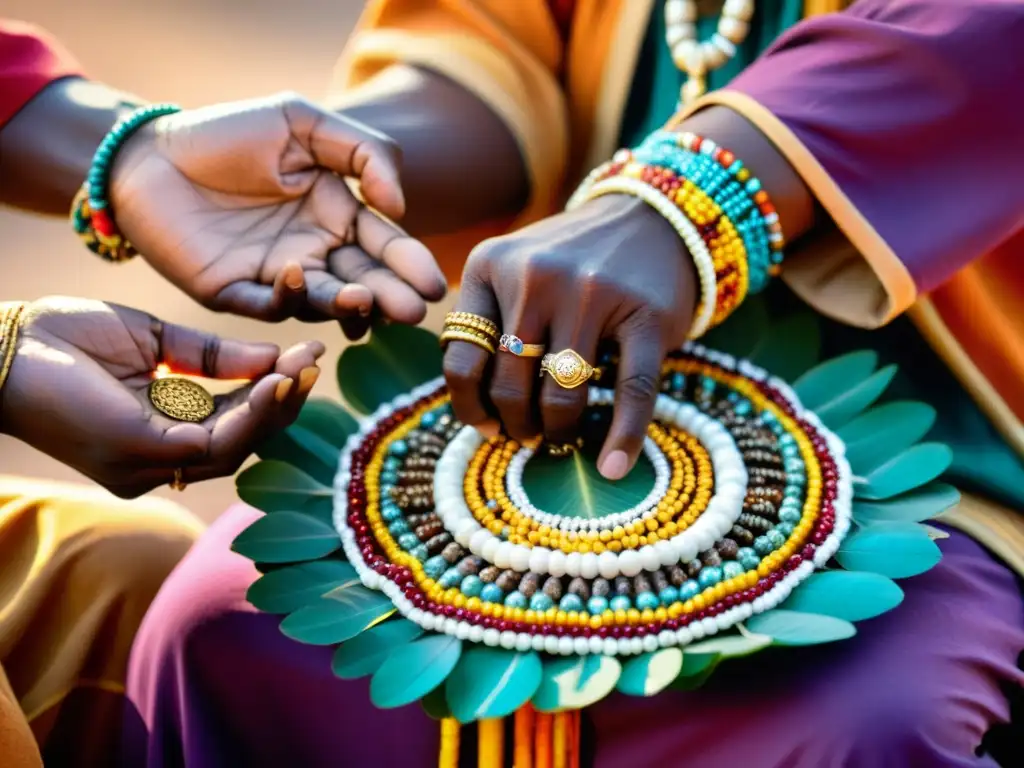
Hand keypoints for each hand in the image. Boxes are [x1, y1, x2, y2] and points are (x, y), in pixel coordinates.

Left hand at [0, 297, 323, 497]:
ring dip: (276, 409)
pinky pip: (214, 442)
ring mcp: (147, 465)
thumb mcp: (154, 342)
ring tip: (304, 371)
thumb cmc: (64, 338)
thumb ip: (211, 356)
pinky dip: (252, 413)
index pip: (229, 423)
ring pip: (235, 449)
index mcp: (157, 435)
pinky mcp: (139, 453)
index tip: (305, 358)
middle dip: (282, 403)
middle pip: (240, 442)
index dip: (270, 394)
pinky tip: (276, 381)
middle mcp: (155, 463)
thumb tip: (274, 359)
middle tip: (315, 364)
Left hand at [109, 92, 446, 335]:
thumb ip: (362, 152)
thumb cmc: (230, 133)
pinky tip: (295, 274)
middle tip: (414, 309)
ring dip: (347, 304)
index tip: (432, 284)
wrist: (150, 152)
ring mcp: (276, 278)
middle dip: (391, 296)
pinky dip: (283, 298)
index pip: (384, 245)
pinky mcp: (234, 294)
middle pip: (363, 280)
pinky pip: (265, 305)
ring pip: (322, 300)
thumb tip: (398, 207)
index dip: (409, 265)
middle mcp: (314, 253)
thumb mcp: (302, 122)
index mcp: (338, 216)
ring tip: (366, 299)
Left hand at [443, 194, 697, 478]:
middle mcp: (535, 276)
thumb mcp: (514, 269)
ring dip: (558, 433)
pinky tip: (614, 466)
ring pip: (560, 395)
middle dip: (516, 426)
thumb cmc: (573, 261)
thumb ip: (488, 321)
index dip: (468, 406)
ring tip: (562, 440)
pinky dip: (622, 437)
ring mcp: (593, 293)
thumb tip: (476, 411)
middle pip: (509, 385)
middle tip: (529, 438)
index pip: (459, 358)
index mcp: (490, 265)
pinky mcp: (646, 315)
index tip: (485, 427)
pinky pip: (630, 391)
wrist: (653, 218)